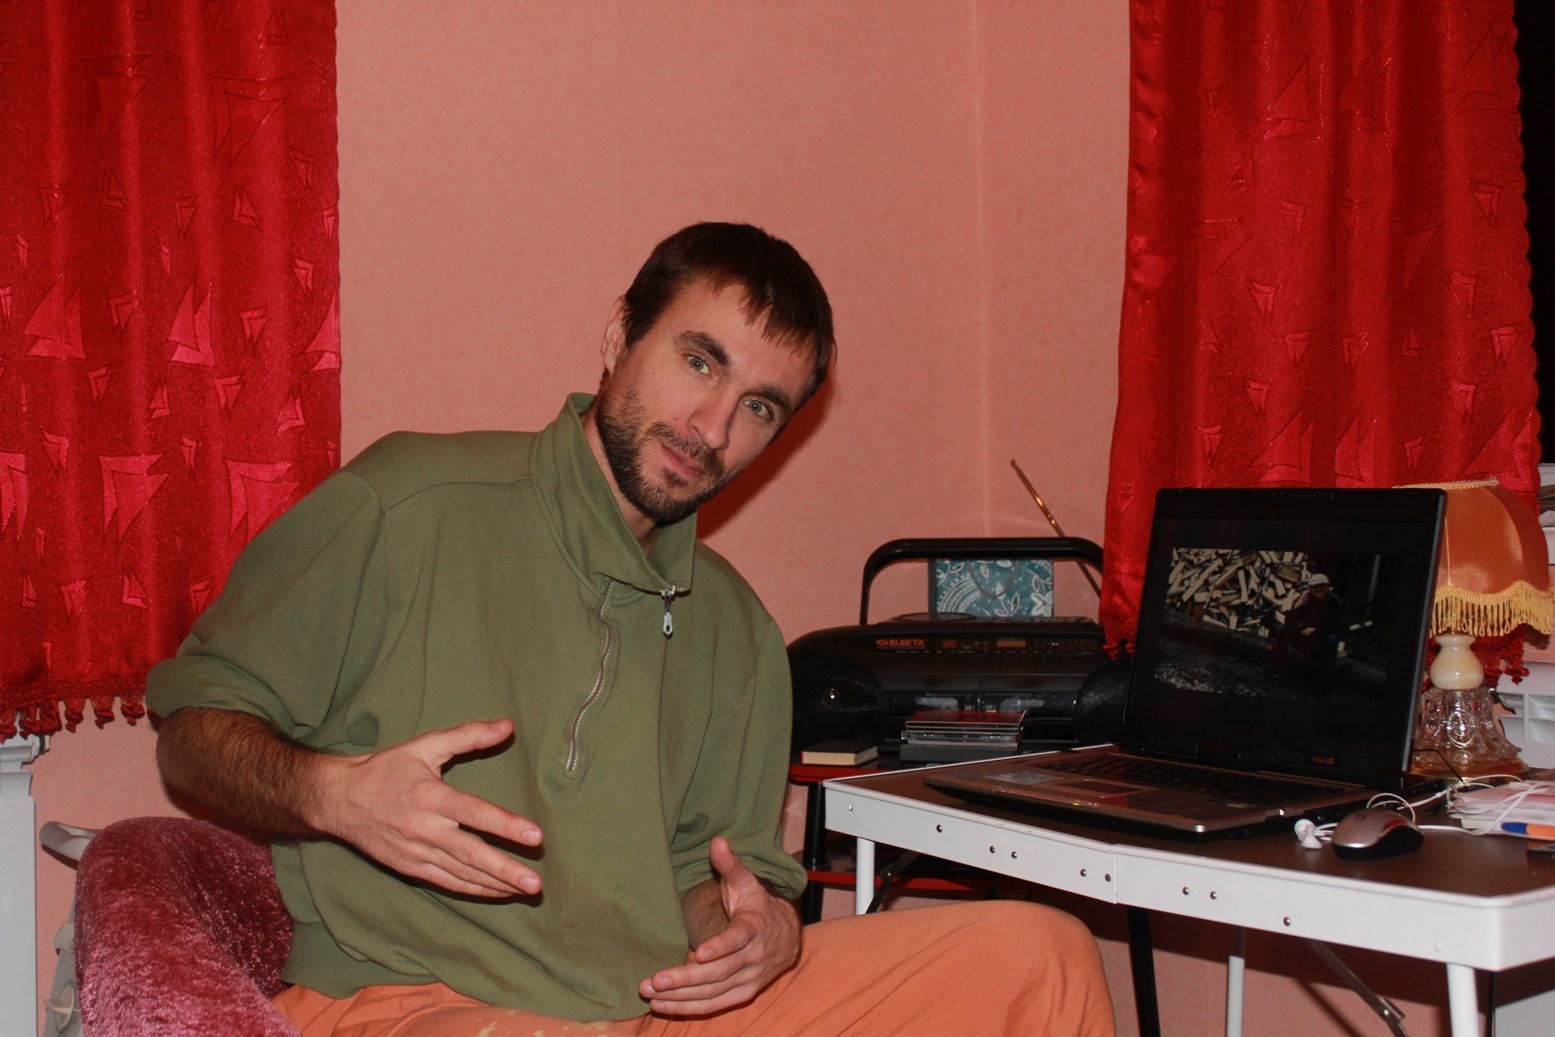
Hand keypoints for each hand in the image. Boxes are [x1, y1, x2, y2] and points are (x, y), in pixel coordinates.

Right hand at [312, 719, 542, 897]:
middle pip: (472, 854)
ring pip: (462, 874)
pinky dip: (473, 890)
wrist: (339, 799)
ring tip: (525, 891)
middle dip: (506, 870)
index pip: (475, 813)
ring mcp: (416, 853)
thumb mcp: (425, 746)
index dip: (506, 825)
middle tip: (535, 885)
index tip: (535, 836)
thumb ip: (468, 736)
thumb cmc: (385, 769)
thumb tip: (507, 725)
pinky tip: (496, 892)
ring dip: (495, 885)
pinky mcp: (409, 867)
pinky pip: (447, 883)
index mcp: (431, 797)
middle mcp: (425, 829)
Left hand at [639, 836, 800, 1015]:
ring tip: (651, 994)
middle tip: (655, 980)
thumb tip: (717, 840)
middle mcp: (753, 958)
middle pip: (719, 972)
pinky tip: (663, 1006)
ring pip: (713, 992)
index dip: (721, 947)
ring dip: (681, 996)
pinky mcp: (742, 994)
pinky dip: (689, 1008)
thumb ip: (730, 865)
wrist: (787, 938)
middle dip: (686, 978)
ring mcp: (748, 979)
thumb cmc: (757, 906)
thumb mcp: (747, 883)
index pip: (738, 939)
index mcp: (754, 928)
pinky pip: (714, 1005)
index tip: (701, 953)